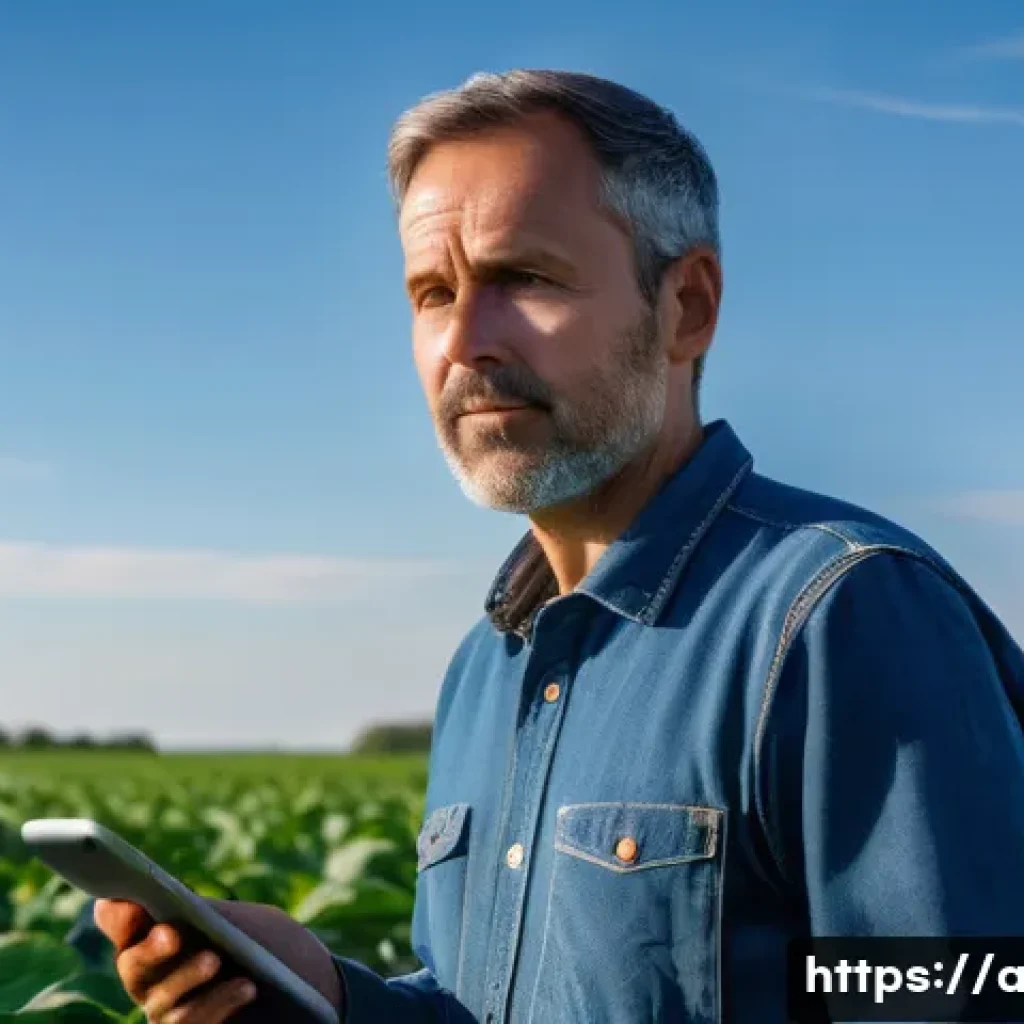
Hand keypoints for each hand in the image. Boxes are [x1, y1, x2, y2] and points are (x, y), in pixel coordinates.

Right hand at [94, 897, 342, 1022]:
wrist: (312, 989)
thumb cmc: (271, 947)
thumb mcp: (242, 923)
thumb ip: (206, 914)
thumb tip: (162, 895)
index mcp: (160, 938)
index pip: (122, 926)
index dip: (117, 916)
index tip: (125, 902)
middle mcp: (156, 981)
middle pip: (134, 968)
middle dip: (151, 949)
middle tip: (173, 932)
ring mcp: (172, 1016)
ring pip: (162, 1004)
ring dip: (187, 978)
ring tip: (216, 959)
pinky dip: (217, 1005)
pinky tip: (245, 986)